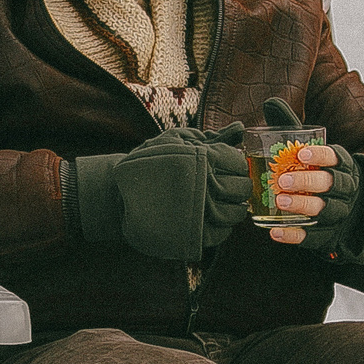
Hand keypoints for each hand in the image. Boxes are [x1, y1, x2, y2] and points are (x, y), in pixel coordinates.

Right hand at [73, 129, 251, 260]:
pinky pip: (224, 233)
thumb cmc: (150, 163)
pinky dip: (223, 225)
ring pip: (237, 212)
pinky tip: (211, 216)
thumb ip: (212, 137)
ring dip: (234, 206)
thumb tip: (241, 129)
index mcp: (203, 158)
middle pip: (242, 188)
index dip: (237, 164)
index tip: (228, 167)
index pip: (239, 163)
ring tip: (220, 202)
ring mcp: (202, 213)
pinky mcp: (196, 235)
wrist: (121, 194)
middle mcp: (206, 185)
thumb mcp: (177, 140)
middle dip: (239, 185)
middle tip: (227, 185)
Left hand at [257, 97, 363, 247]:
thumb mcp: (312, 150)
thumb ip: (293, 129)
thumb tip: (271, 101)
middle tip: (284, 181)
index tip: (303, 153)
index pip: (336, 158)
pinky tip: (275, 231)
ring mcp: (339, 214)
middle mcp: (345, 189)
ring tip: (281, 203)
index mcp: (343, 165)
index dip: (321, 156)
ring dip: (303, 207)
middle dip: (309, 183)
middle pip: (331, 186)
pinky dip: (295, 236)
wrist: (353, 209)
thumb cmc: (321, 172)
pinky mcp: (329, 235)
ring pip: (324, 211)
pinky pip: (314, 237)